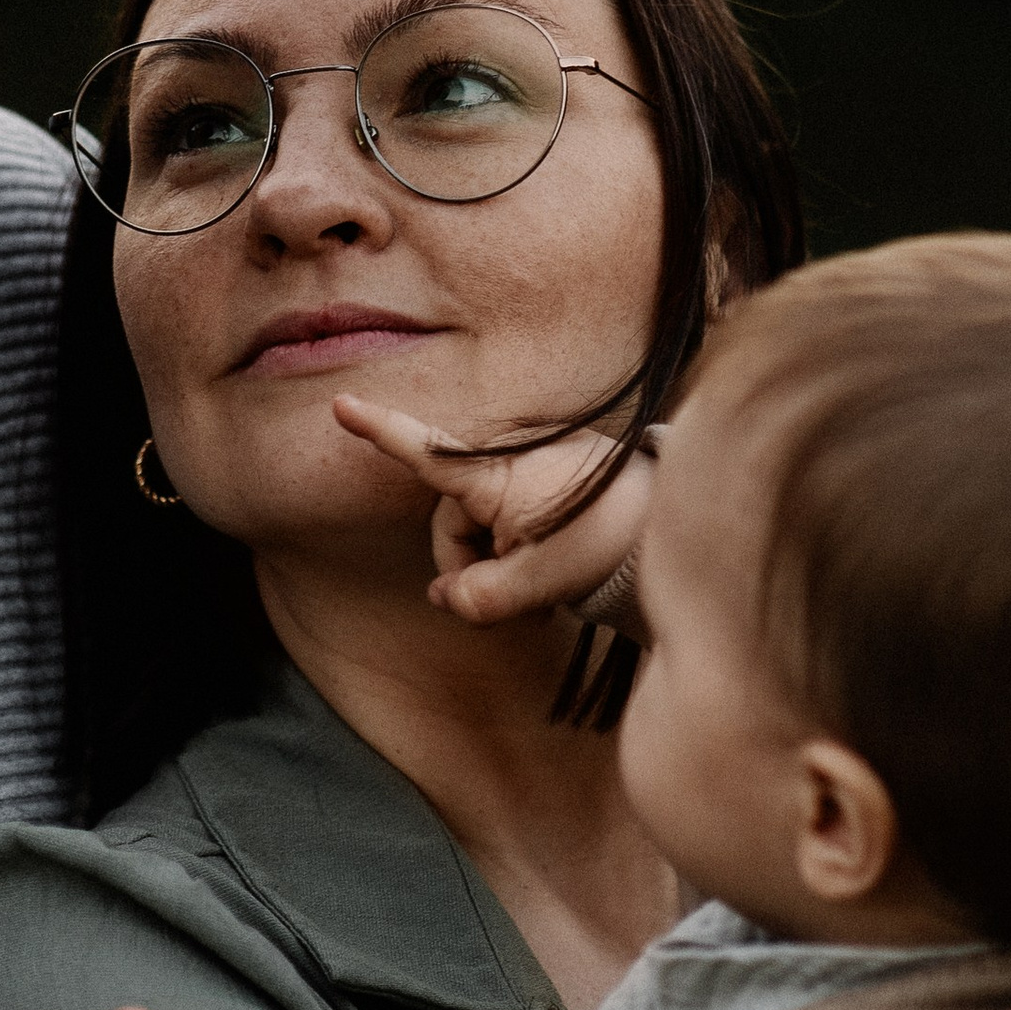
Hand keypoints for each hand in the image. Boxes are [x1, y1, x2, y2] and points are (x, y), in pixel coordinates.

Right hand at [332, 393, 652, 634]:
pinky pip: (504, 527)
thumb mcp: (539, 582)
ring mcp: (522, 477)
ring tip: (542, 595)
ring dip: (496, 569)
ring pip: (477, 533)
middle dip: (467, 567)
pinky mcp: (539, 490)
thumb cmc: (608, 542)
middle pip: (450, 524)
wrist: (669, 528)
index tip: (340, 405)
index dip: (379, 429)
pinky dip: (515, 558)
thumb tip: (445, 600)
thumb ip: (481, 598)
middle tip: (511, 605)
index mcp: (495, 474)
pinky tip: (547, 584)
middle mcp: (503, 466)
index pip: (424, 451)